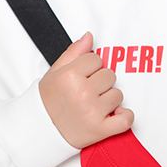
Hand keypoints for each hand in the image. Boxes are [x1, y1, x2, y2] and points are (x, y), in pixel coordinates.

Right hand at [39, 32, 133, 148]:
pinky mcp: (100, 130)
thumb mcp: (55, 71)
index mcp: (70, 75)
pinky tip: (117, 114)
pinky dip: (125, 116)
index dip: (91, 66)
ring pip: (118, 94)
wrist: (40, 129)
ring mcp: (92, 112)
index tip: (83, 75)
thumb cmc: (48, 100)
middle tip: (88, 90)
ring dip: (109, 98)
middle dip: (101, 81)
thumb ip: (74, 52)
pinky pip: (125, 120)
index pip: (96, 59)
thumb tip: (89, 36)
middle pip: (109, 75)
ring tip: (94, 104)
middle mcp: (82, 92)